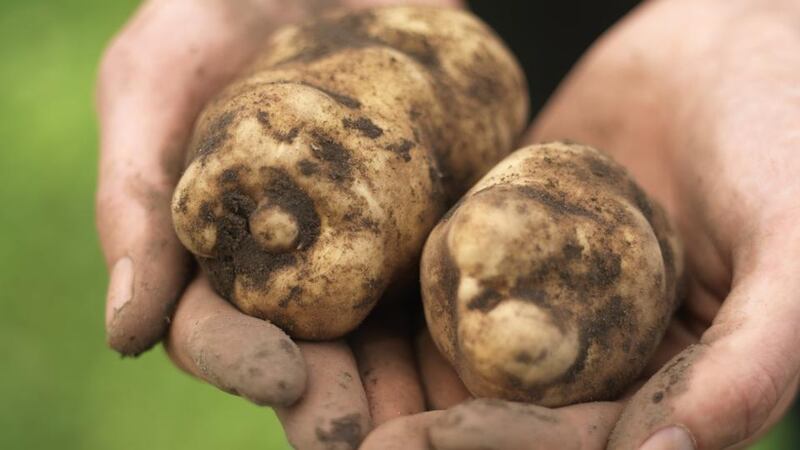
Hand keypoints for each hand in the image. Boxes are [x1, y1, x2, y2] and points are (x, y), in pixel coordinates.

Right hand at [96, 0, 456, 446]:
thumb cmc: (218, 9)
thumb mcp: (153, 81)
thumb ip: (133, 197)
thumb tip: (127, 331)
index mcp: (216, 250)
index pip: (217, 331)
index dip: (243, 363)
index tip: (287, 376)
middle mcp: (294, 263)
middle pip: (315, 353)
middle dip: (341, 398)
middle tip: (371, 436)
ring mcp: (373, 243)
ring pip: (391, 334)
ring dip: (415, 386)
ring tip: (444, 422)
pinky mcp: (436, 212)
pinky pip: (458, 273)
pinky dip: (475, 319)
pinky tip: (499, 352)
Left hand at [363, 0, 799, 447]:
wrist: (728, 42)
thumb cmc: (784, 139)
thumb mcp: (793, 251)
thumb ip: (752, 362)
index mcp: (664, 378)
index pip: (574, 435)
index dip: (497, 445)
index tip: (418, 445)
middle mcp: (598, 350)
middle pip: (502, 407)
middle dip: (425, 425)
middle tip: (346, 437)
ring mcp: (544, 295)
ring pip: (459, 352)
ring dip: (389, 376)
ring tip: (313, 385)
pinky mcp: (503, 238)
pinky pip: (444, 274)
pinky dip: (391, 296)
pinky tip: (331, 309)